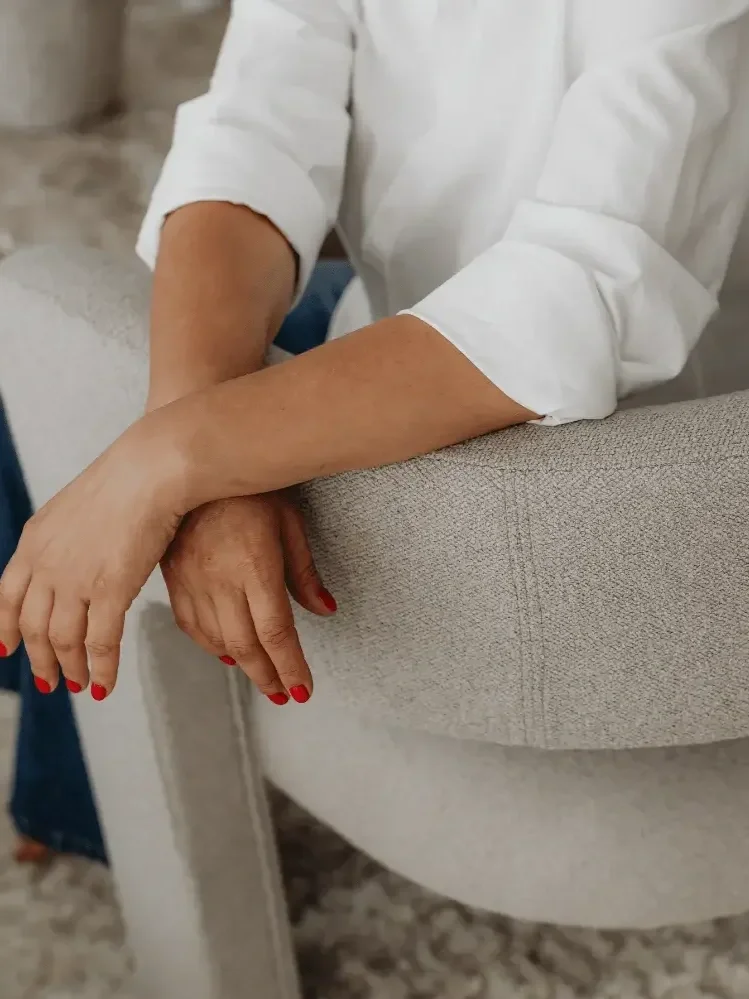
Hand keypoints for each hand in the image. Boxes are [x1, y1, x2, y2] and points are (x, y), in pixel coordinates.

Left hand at [0, 424, 183, 698]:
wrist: (150, 470)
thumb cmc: (126, 481)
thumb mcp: (75, 508)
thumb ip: (64, 540)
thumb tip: (72, 561)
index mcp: (33, 542)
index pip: (6, 598)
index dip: (5, 629)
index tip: (7, 649)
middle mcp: (47, 565)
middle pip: (32, 627)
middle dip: (39, 660)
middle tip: (48, 681)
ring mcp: (76, 580)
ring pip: (63, 641)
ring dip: (69, 670)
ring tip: (79, 686)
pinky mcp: (111, 590)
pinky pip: (100, 643)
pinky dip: (102, 669)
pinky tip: (105, 685)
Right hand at [160, 492, 335, 704]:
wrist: (196, 461)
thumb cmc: (252, 487)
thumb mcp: (290, 523)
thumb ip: (304, 572)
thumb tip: (325, 610)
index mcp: (255, 567)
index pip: (275, 633)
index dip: (290, 667)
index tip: (303, 689)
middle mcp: (220, 580)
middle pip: (245, 646)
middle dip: (267, 676)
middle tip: (284, 694)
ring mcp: (192, 579)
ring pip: (216, 639)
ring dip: (241, 665)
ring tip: (263, 677)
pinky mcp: (172, 575)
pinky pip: (190, 623)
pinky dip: (210, 644)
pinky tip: (226, 652)